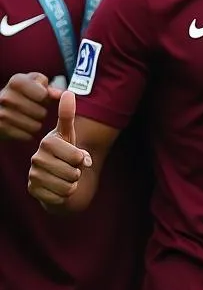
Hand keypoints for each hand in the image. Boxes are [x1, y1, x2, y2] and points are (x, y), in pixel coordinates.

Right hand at [0, 73, 61, 141]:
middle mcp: (6, 96)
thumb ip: (50, 87)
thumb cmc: (25, 92)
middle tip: (38, 110)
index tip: (43, 98)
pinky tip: (26, 127)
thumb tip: (61, 94)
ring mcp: (1, 114)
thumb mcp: (36, 83)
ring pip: (35, 126)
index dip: (48, 99)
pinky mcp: (0, 128)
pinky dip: (29, 133)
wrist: (1, 106)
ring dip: (38, 124)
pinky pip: (26, 136)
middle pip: (41, 112)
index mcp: (17, 81)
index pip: (43, 95)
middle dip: (44, 113)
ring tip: (33, 118)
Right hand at [27, 90, 91, 207]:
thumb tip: (68, 92)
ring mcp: (33, 175)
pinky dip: (64, 195)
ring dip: (72, 184)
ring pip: (67, 186)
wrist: (58, 175)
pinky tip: (59, 188)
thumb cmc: (67, 152)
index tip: (80, 157)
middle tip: (72, 168)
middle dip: (77, 173)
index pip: (76, 156)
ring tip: (67, 177)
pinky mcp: (32, 191)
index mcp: (48, 142)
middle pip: (72, 172)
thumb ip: (68, 116)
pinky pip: (59, 197)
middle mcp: (37, 158)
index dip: (82, 159)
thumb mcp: (70, 133)